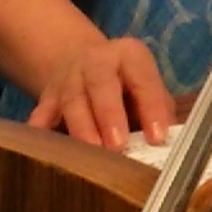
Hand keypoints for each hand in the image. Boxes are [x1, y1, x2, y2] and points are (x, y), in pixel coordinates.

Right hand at [0, 0, 175, 149]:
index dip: (151, 108)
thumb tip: (170, 146)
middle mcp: (97, 61)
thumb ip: (159, 111)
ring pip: (72, 100)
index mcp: (130, 56)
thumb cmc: (126, 85)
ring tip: (91, 154)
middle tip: (116, 146)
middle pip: (101, 83)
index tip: (157, 138)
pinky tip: (42, 150)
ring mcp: (68, 77)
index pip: (143, 79)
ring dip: (81, 128)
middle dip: (108, 114)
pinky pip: (42, 113)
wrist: (85, 62)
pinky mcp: (47, 96)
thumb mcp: (146, 86)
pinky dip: (41, 131)